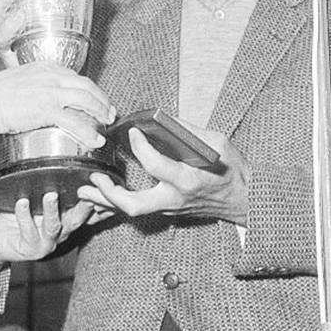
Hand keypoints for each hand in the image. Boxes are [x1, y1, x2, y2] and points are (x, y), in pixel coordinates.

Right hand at [0, 61, 113, 146]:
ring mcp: (51, 92)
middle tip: (109, 111)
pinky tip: (95, 140)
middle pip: (87, 86)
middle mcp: (52, 76)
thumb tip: (40, 93)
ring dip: (101, 112)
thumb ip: (34, 83)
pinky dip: (88, 131)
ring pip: (87, 100)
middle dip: (102, 99)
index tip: (97, 98)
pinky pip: (74, 121)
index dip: (90, 89)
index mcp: (46, 67)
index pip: (76, 76)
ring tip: (107, 123)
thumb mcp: (19, 78)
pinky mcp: (47, 108)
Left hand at [0, 192, 106, 271]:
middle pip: (76, 220)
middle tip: (84, 190)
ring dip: (52, 210)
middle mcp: (60, 233)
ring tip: (50, 195)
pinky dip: (24, 215)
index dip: (94, 199)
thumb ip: (48, 187)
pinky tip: (21, 202)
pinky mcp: (29, 249)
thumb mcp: (36, 200)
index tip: (98, 183)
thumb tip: (54, 157)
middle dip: (83, 206)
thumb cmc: (16, 217)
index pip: (85, 210)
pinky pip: (28, 231)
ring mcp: (46, 243)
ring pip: (53, 226)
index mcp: (65, 220)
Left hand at [77, 127, 250, 224]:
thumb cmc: (233, 171)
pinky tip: (102, 195)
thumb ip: (190, 132)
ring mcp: (170, 209)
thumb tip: (163, 119)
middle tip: (95, 177)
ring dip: (106, 201)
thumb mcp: (218, 142)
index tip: (133, 133)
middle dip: (110, 193)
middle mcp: (175, 198)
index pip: (156, 166)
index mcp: (189, 179)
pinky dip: (117, 203)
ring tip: (86, 190)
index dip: (141, 148)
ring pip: (132, 211)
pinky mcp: (167, 211)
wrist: (244, 200)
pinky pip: (138, 210)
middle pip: (135, 204)